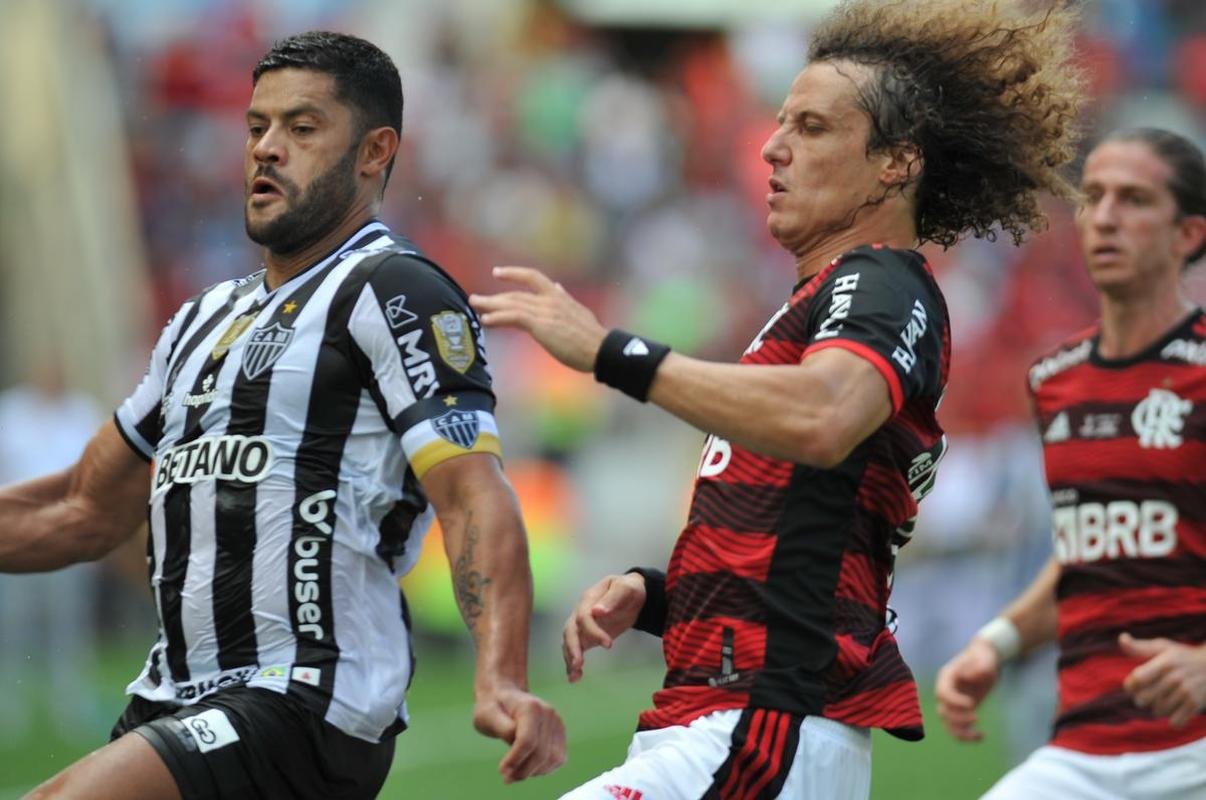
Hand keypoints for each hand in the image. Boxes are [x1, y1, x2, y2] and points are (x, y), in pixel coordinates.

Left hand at [469, 267, 607, 372]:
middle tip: (475, 298)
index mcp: (558, 296)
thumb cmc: (592, 337)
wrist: (600, 349)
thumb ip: (565, 299)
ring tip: (474, 305)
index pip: (532, 277)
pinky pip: (513, 317)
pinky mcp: (540, 325)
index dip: (514, 273)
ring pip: (511, 304)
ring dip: (490, 305)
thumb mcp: (578, 311)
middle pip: (515, 294)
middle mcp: (549, 300)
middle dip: (494, 297)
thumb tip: (558, 288)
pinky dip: (498, 317)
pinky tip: (486, 320)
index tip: (498, 272)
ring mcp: (544, 311)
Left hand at [472, 682, 565, 783]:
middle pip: (541, 753)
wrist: (504, 696)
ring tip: (516, 773)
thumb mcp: (486, 715)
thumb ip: (502, 728)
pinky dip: (544, 769)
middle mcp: (549, 713)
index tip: (501, 771)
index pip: (527, 741)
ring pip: (553, 759)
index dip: (515, 760)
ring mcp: (557, 723)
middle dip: (523, 770)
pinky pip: (558, 759)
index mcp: (530, 707)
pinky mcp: (560, 733)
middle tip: (506, 778)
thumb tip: (515, 741)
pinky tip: (527, 768)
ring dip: (534, 772)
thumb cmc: (492, 708)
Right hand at [562, 572, 646, 682]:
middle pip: (570, 630)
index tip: (609, 645)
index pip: (584, 617)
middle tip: (579, 664)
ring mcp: (582, 625)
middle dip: (573, 648)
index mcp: (589, 599)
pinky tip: (575, 677)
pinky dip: (573, 663)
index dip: (593, 631)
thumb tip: (597, 611)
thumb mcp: (625, 588)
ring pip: (569, 642)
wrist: (632, 595)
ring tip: (574, 676)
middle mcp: (580, 612)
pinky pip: (576, 649)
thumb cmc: (628, 589)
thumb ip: (612, 598)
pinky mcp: (586, 637)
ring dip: (569, 658)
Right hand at [935, 638, 1000, 741]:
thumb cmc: (984, 658)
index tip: (971, 704)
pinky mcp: (962, 711)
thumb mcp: (984, 660)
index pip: (942, 693)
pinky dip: (967, 735)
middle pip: (943, 711)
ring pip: (948, 724)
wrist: (985, 660)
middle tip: (976, 717)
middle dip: (958, 718)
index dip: (954, 702)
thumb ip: (979, 666)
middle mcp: (947, 691)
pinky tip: (982, 736)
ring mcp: (953, 703)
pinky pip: (958, 728)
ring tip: (979, 734)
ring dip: (961, 732)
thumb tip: (969, 676)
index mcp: (947, 678)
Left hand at [1120, 633, 1205, 726]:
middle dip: (1140, 699)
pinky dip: (1172, 719)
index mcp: (1165, 662)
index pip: (1137, 678)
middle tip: (1145, 696)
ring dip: (1156, 709)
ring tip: (1161, 700)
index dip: (1130, 685)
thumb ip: (1139, 647)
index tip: (1132, 685)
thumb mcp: (1162, 647)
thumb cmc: (1181, 656)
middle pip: (1144, 698)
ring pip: (1158, 711)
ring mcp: (1187, 691)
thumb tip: (1122, 638)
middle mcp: (1176, 676)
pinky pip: (1175, 721)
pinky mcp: (1196, 704)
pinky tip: (1175, 709)